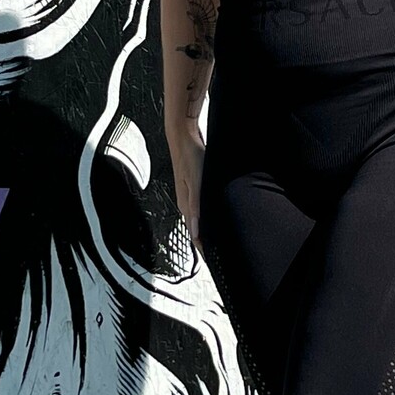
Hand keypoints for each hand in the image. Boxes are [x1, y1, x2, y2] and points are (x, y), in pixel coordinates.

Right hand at [167, 125, 206, 257]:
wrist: (182, 136)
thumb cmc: (188, 156)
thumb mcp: (196, 184)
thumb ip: (195, 208)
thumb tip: (195, 230)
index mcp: (184, 203)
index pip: (193, 232)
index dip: (201, 246)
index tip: (209, 257)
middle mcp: (184, 201)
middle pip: (194, 227)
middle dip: (202, 240)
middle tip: (212, 252)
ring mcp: (187, 194)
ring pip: (194, 218)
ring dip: (202, 229)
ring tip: (210, 240)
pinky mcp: (191, 187)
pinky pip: (196, 207)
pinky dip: (202, 216)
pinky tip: (207, 216)